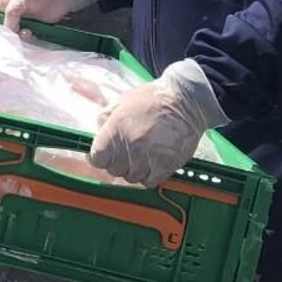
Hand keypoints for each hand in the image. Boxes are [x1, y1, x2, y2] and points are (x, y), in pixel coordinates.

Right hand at [0, 0, 97, 32]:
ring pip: (12, 36)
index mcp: (2, 4)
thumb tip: (8, 31)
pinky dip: (27, 40)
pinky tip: (32, 35)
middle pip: (0, 29)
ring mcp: (21, 23)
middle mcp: (9, 14)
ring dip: (18, 38)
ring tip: (27, 32)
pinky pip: (25, 39)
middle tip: (11, 37)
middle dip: (4, 35)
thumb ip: (11, 13)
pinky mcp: (32, 29)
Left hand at [89, 59, 228, 186]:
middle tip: (124, 154)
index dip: (99, 158)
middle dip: (116, 163)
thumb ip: (104, 120)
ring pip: (131, 178)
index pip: (97, 159)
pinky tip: (150, 165)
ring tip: (139, 158)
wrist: (183, 101)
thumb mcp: (120, 102)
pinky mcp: (166, 165)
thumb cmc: (151, 99)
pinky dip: (148, 176)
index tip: (103, 155)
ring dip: (133, 170)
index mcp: (115, 129)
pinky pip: (149, 182)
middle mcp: (130, 145)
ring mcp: (148, 157)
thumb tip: (97, 137)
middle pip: (114, 170)